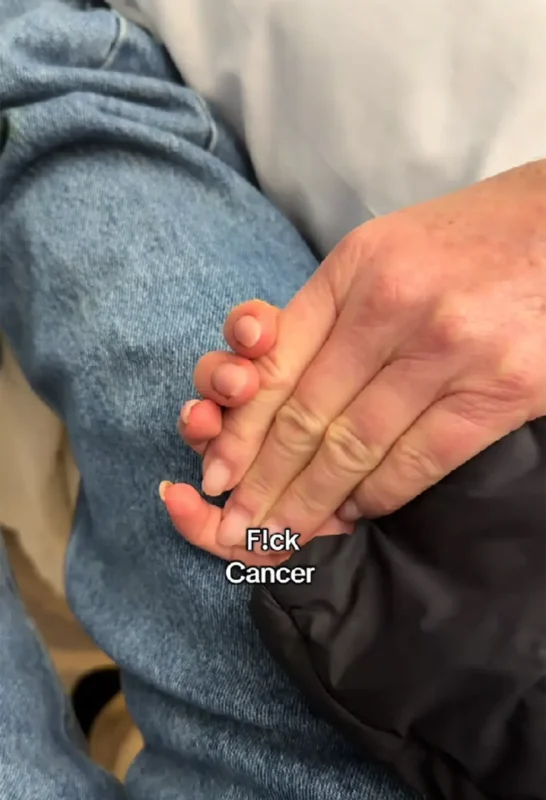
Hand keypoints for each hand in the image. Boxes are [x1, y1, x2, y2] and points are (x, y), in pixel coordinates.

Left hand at [166, 161, 545, 556]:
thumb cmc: (468, 242)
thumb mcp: (384, 252)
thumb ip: (327, 315)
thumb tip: (267, 394)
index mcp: (355, 268)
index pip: (277, 366)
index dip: (241, 432)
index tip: (215, 476)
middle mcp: (394, 305)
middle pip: (307, 414)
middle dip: (262, 481)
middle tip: (233, 527)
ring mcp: (449, 349)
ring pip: (355, 446)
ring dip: (310, 502)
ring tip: (276, 537)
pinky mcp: (502, 390)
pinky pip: (420, 460)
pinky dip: (379, 496)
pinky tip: (353, 514)